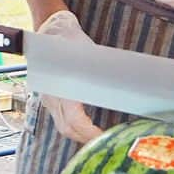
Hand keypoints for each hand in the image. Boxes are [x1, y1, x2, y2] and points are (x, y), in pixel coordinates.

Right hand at [36, 10, 102, 143]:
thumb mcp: (87, 52)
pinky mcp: (52, 99)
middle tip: (107, 143)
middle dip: (87, 139)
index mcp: (60, 86)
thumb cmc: (69, 40)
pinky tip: (90, 129)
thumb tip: (124, 82)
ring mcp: (49, 99)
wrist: (50, 30)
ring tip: (101, 138)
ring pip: (63, 126)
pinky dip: (76, 128)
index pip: (72, 118)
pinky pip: (62, 120)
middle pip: (67, 128)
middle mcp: (52, 96)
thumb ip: (100, 69)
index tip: (103, 137)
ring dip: (81, 136)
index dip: (88, 132)